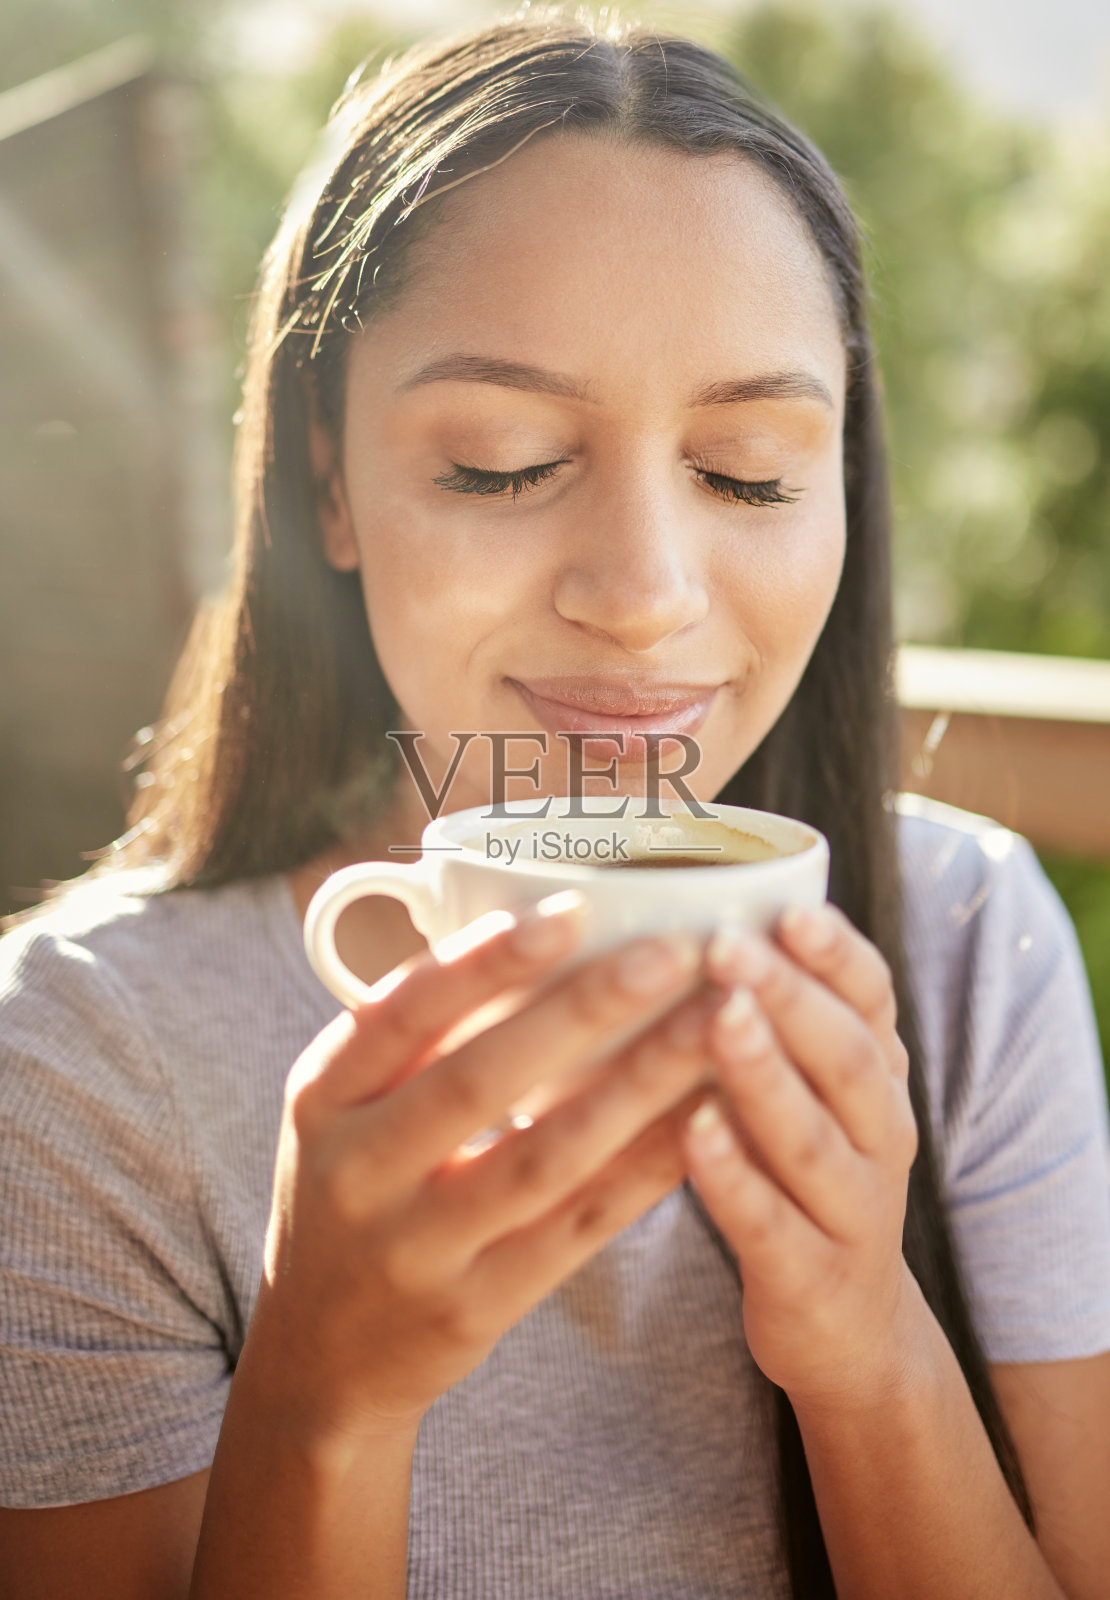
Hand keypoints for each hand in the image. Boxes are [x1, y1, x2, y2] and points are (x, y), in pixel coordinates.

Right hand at [251, 897, 719, 1445]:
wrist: (321, 1355)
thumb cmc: (352, 1190)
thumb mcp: (342, 1108)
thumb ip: (413, 1031)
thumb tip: (536, 920)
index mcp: (322, 1096)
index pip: (401, 1012)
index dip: (485, 961)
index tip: (571, 910)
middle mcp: (357, 1171)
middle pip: (479, 1082)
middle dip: (583, 1012)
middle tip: (672, 954)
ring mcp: (416, 1249)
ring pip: (545, 1157)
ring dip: (638, 1086)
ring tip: (713, 1026)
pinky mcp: (476, 1309)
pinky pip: (578, 1228)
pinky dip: (646, 1169)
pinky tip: (705, 1118)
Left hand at [682, 904, 921, 1412]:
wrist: (849, 1328)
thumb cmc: (799, 1176)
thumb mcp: (809, 1094)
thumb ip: (770, 1017)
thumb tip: (683, 907)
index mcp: (878, 1076)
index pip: (873, 999)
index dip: (836, 954)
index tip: (789, 909)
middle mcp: (881, 1135)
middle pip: (845, 1057)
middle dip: (789, 997)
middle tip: (728, 947)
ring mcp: (853, 1211)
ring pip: (813, 1138)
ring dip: (765, 1076)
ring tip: (720, 1020)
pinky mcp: (811, 1279)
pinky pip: (771, 1223)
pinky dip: (736, 1178)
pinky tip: (694, 1133)